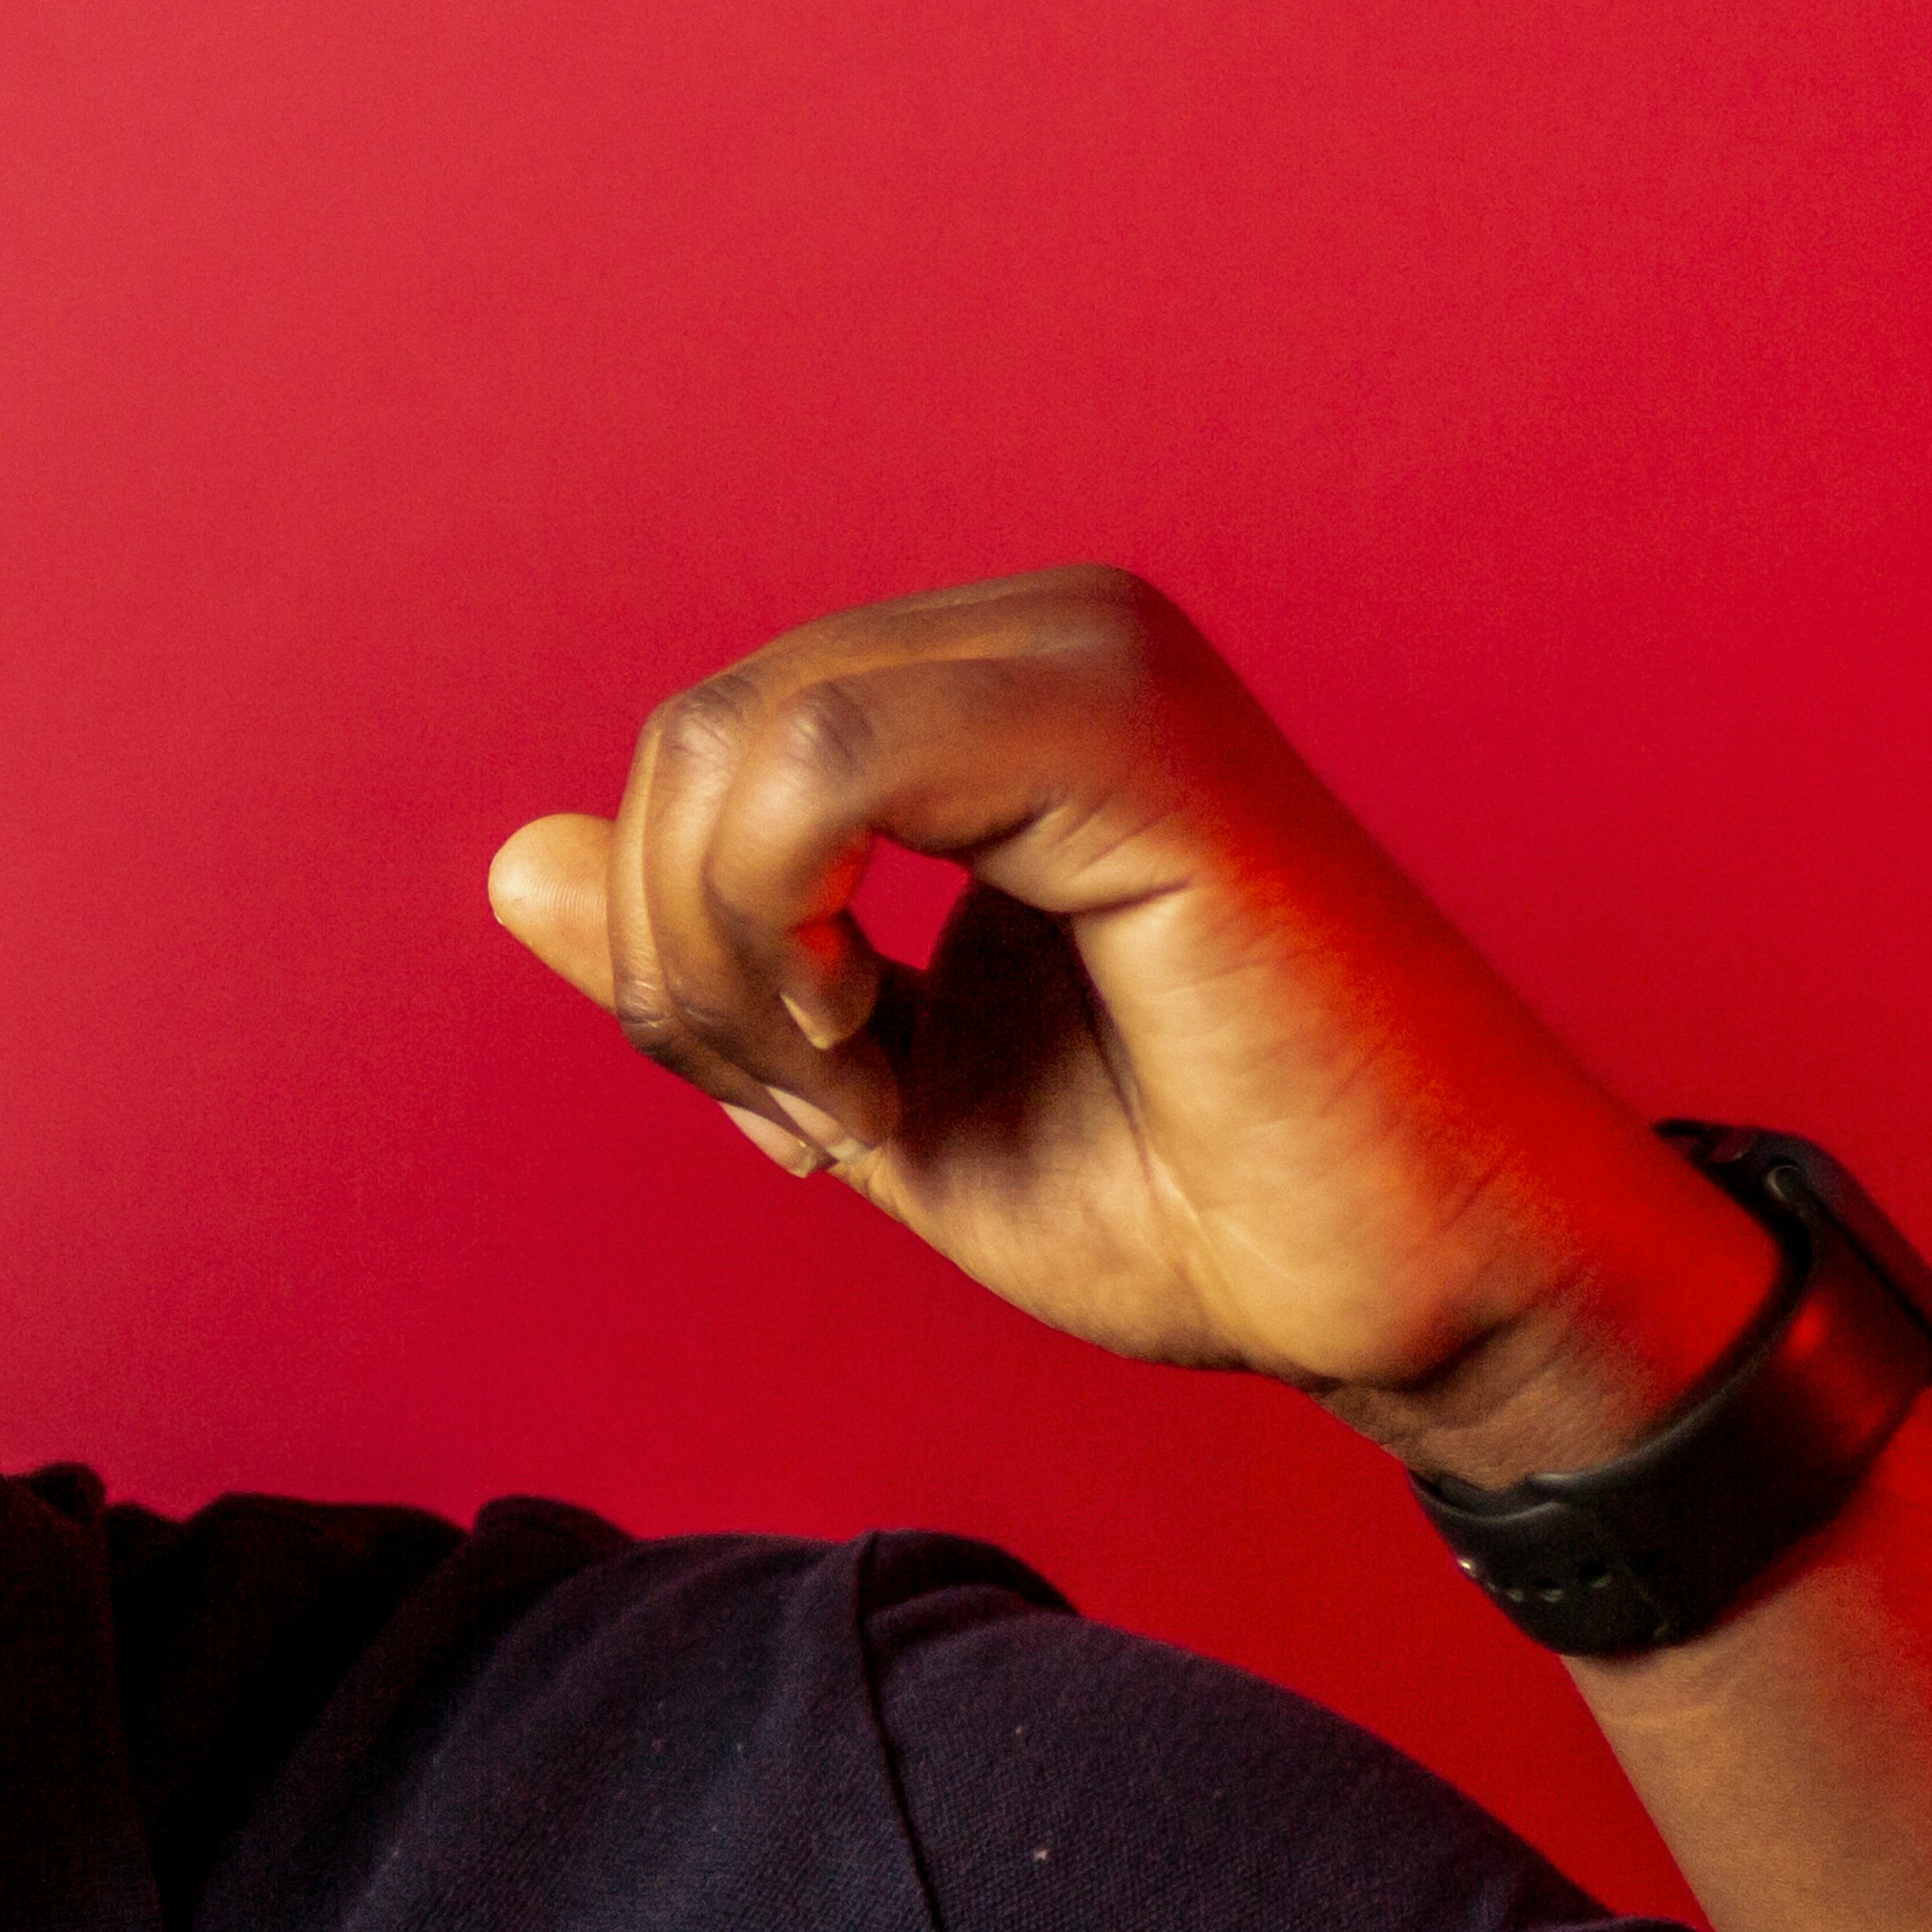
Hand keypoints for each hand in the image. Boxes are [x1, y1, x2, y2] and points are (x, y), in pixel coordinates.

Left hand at [486, 568, 1768, 1479]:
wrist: (1418, 1292)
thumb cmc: (1190, 1195)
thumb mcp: (866, 1083)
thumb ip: (707, 961)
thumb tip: (514, 861)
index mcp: (996, 702)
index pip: (707, 745)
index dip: (679, 942)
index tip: (792, 1103)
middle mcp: (1050, 639)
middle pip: (697, 733)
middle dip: (685, 959)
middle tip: (807, 1116)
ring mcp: (1099, 665)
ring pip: (739, 739)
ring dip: (727, 961)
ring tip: (846, 1094)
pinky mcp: (1136, 739)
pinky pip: (829, 760)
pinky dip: (785, 931)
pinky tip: (872, 1049)